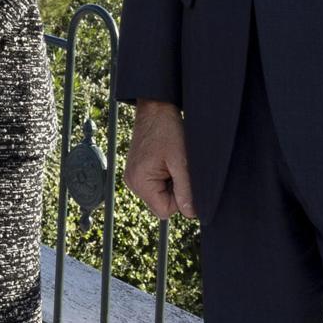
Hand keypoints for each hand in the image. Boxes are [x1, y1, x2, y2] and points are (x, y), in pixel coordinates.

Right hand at [125, 100, 197, 219]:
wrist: (155, 108)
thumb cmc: (167, 130)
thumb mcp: (181, 161)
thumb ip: (185, 190)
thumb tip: (190, 213)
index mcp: (140, 182)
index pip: (165, 211)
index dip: (179, 198)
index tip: (181, 176)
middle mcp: (132, 182)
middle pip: (160, 204)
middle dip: (173, 189)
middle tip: (175, 166)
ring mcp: (132, 176)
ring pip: (159, 194)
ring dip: (169, 182)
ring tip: (170, 160)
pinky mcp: (136, 170)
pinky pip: (154, 185)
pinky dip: (164, 176)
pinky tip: (165, 160)